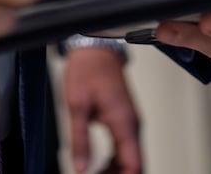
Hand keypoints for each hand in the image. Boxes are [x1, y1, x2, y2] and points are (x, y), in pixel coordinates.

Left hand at [62, 46, 140, 173]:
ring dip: (115, 170)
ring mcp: (129, 122)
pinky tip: (99, 165)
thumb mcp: (77, 106)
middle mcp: (131, 124)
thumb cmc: (88, 70)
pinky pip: (123, 147)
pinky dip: (114, 160)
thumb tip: (80, 167)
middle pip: (134, 164)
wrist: (94, 49)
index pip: (134, 164)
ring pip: (129, 157)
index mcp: (124, 123)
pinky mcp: (122, 119)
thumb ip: (79, 140)